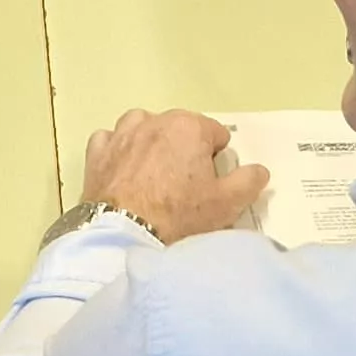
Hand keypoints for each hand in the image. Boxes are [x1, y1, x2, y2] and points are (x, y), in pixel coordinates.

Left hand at [81, 108, 269, 243]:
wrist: (125, 235)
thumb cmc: (179, 216)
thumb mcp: (227, 204)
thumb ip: (249, 181)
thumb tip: (259, 170)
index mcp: (189, 127)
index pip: (214, 134)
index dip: (216, 159)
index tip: (209, 182)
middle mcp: (154, 121)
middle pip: (179, 129)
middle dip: (185, 150)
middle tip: (184, 186)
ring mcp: (121, 134)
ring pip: (143, 129)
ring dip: (151, 143)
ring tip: (154, 176)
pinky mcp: (97, 152)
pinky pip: (111, 141)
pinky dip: (118, 151)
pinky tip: (124, 172)